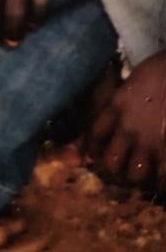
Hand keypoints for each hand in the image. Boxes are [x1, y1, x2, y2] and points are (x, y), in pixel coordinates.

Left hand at [85, 53, 165, 188]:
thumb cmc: (158, 69)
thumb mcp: (132, 80)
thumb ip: (124, 98)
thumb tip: (122, 106)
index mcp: (116, 107)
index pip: (95, 133)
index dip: (94, 146)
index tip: (96, 151)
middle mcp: (127, 128)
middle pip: (111, 161)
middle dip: (116, 166)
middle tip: (122, 166)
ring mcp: (148, 141)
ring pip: (135, 173)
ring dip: (139, 173)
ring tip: (144, 171)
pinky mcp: (164, 148)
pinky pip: (162, 176)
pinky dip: (162, 181)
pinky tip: (161, 182)